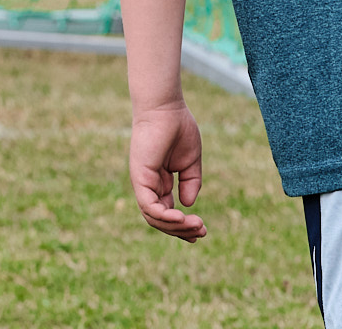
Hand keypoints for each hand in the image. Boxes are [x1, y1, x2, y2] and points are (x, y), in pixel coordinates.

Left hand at [128, 103, 207, 240]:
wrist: (166, 109)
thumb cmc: (178, 129)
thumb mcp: (190, 163)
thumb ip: (190, 183)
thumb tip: (188, 205)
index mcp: (159, 182)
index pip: (166, 212)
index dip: (183, 225)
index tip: (202, 230)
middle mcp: (148, 184)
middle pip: (159, 219)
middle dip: (181, 230)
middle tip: (201, 232)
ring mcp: (142, 181)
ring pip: (153, 216)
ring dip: (175, 226)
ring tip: (196, 225)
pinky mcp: (140, 176)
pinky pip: (148, 205)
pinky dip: (164, 216)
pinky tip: (182, 217)